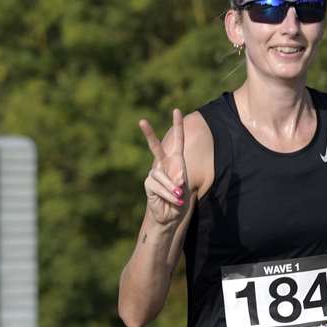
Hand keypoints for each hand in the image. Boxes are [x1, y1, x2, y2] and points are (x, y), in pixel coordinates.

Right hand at [139, 108, 188, 225]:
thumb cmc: (179, 201)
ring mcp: (155, 174)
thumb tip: (175, 180)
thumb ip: (180, 181)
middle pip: (155, 147)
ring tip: (178, 197)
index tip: (176, 110)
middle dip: (148, 134)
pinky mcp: (149, 184)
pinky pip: (157, 184)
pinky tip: (172, 199)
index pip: (178, 140)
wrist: (169, 216)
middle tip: (141, 121)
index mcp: (176, 161)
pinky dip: (167, 193)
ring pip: (161, 175)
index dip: (177, 126)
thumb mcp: (185, 188)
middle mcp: (164, 164)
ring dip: (172, 187)